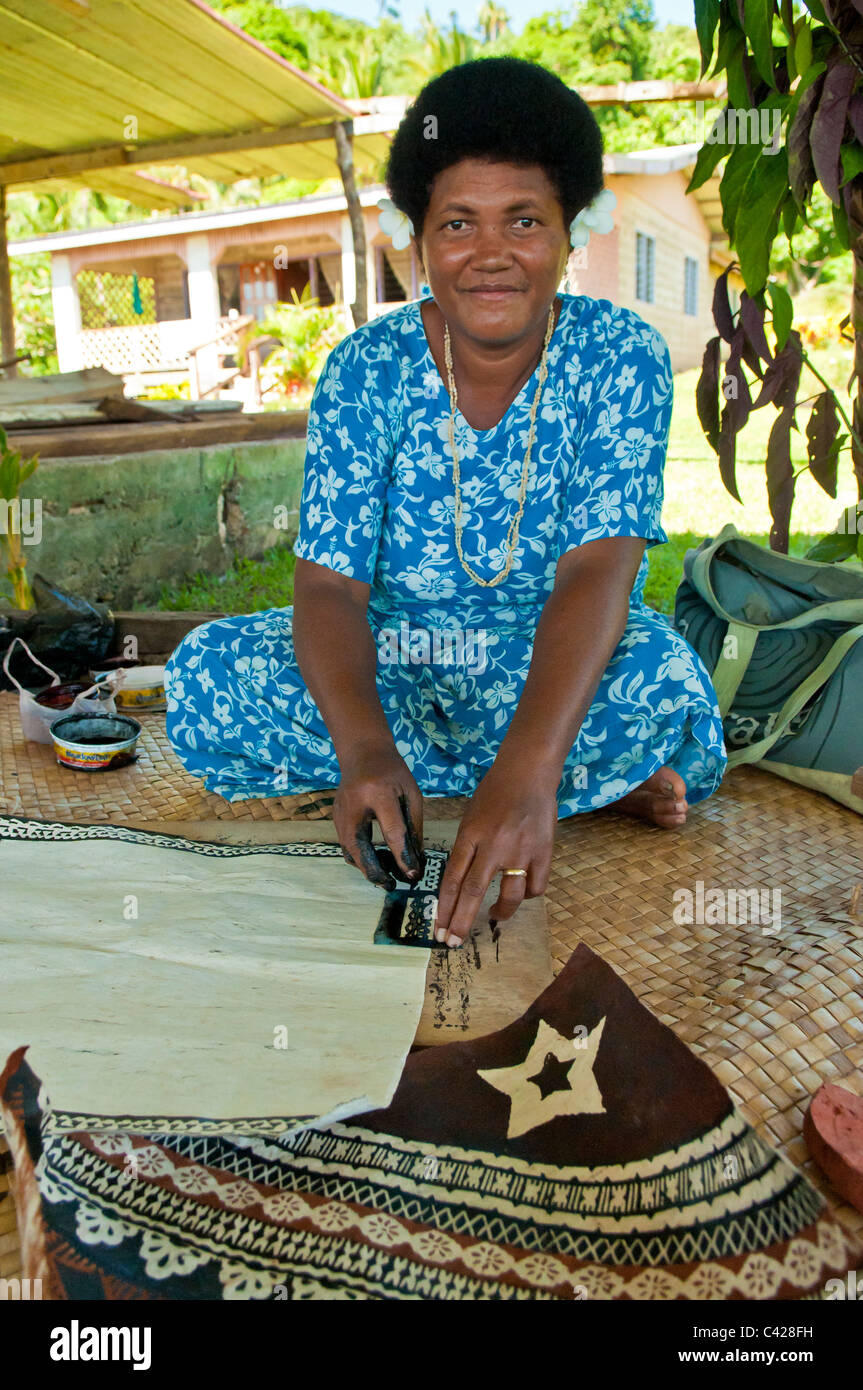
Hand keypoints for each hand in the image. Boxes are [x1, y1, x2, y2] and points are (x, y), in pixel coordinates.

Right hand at [334, 743, 424, 889]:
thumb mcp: (411, 793)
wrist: (363, 753)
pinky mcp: (334, 818)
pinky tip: (375, 862)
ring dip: (366, 868)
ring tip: (386, 877)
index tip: (413, 875)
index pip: (392, 833)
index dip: (403, 857)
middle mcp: (354, 805)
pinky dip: (360, 858)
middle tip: (392, 886)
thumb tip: (415, 860)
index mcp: (379, 793)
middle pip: (361, 848)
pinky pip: (346, 845)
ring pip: (349, 851)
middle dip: (375, 872)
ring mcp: (340, 812)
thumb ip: (413, 827)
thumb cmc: (393, 772)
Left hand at [434, 764, 557, 945]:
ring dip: (499, 914)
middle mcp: (493, 846)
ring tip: (494, 918)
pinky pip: (536, 887)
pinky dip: (528, 895)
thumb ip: (466, 848)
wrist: (528, 772)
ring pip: (510, 897)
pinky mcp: (543, 852)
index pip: (452, 880)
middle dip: (461, 923)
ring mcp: (520, 850)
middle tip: (452, 943)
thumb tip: (460, 883)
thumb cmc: (495, 792)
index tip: (438, 929)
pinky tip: (522, 893)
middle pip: (472, 893)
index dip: (444, 909)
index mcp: (470, 836)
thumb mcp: (470, 817)